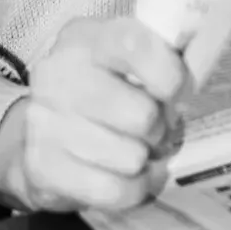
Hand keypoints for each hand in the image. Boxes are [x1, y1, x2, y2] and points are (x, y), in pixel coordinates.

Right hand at [0, 17, 187, 214]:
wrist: (41, 138)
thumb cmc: (101, 94)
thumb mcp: (126, 63)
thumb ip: (161, 61)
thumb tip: (189, 86)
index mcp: (84, 39)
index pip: (134, 45)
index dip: (169, 75)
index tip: (177, 93)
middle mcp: (57, 75)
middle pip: (142, 116)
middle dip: (159, 130)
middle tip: (153, 130)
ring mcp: (44, 122)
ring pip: (132, 158)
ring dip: (144, 161)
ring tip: (133, 152)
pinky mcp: (43, 167)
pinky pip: (115, 190)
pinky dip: (132, 189)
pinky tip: (125, 177)